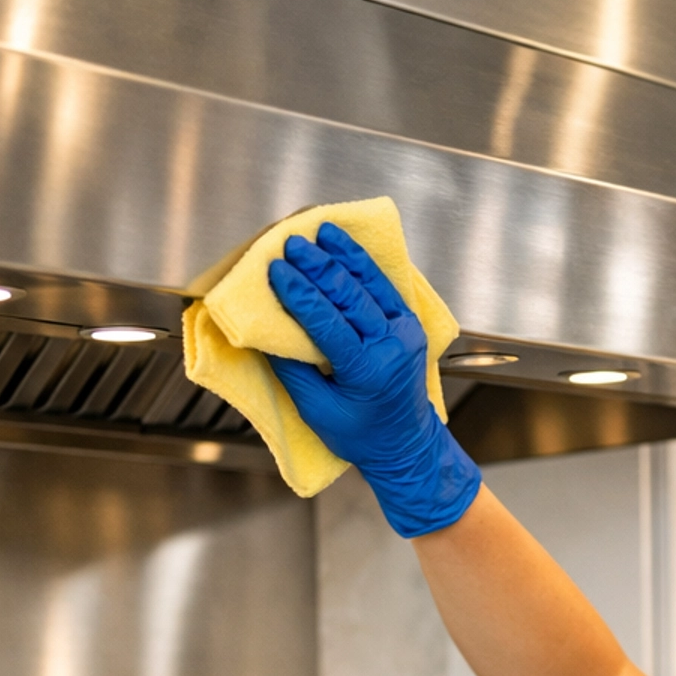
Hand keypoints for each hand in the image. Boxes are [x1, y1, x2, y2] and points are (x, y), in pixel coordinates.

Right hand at [267, 223, 481, 536]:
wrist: (405, 443)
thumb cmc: (359, 435)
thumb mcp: (317, 410)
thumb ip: (292, 368)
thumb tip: (266, 330)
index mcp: (367, 371)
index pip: (327, 321)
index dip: (299, 292)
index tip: (276, 269)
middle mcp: (391, 346)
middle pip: (349, 294)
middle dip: (317, 266)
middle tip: (291, 244)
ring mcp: (405, 331)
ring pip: (369, 282)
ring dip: (340, 254)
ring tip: (317, 232)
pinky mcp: (409, 323)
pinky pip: (382, 285)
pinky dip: (361, 262)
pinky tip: (342, 245)